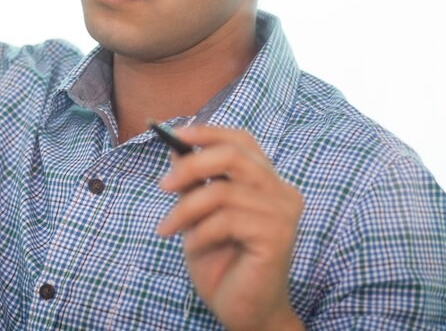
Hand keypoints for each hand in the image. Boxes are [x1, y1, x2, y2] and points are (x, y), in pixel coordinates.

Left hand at [156, 125, 303, 330]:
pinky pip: (226, 220)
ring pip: (222, 191)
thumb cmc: (222, 261)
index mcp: (267, 181)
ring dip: (186, 210)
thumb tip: (173, 146)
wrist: (244, 312)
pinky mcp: (277, 236)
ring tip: (169, 228)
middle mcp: (282, 192)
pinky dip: (200, 232)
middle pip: (233, 155)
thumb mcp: (199, 214)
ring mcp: (283, 213)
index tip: (173, 135)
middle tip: (162, 185)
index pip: (241, 140)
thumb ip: (194, 181)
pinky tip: (194, 247)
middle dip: (191, 166)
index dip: (208, 133)